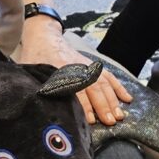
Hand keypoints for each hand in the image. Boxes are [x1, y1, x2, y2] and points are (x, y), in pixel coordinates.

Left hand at [17, 21, 133, 125]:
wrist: (44, 37)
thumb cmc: (35, 58)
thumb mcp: (31, 73)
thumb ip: (37, 89)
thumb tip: (40, 109)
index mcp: (61, 72)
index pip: (75, 90)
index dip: (84, 105)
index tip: (91, 119)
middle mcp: (77, 69)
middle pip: (94, 88)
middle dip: (103, 106)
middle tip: (111, 121)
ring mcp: (87, 67)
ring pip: (103, 84)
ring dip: (112, 100)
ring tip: (119, 115)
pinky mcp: (92, 66)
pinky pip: (108, 76)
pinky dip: (118, 87)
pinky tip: (126, 98)